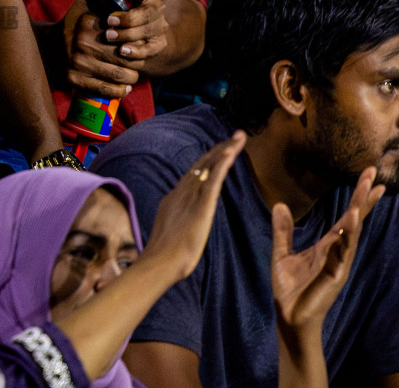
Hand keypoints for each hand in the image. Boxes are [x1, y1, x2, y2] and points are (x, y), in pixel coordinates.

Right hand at [61, 0, 170, 96]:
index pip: (126, 36)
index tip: (140, 41)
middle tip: (139, 60)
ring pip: (118, 75)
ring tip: (133, 74)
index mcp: (89, 24)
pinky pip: (105, 90)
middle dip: (136, 60)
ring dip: (131, 77)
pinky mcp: (75, 81)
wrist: (49, 46)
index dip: (137, 40)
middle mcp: (82, 44)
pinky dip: (118, 91)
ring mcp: (78, 64)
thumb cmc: (75, 22)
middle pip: (124, 56)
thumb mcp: (88, 1)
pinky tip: (124, 87)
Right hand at [137, 133, 244, 282]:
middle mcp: (182, 192)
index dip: (208, 159)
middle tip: (235, 135)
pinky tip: (231, 151)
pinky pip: (213, 179)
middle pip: (203, 164)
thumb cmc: (165, 256)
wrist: (160, 263)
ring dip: (225, 149)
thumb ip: (177, 221)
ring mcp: (191, 197)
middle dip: (219, 148)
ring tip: (239, 137)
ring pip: (210, 167)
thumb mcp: (171, 231)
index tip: (221, 149)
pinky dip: (222, 163)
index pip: (195, 172)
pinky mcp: (202, 206)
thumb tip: (180, 223)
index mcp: (175, 197)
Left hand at [272, 167, 383, 335]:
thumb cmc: (289, 290)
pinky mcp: (336, 274)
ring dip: (359, 209)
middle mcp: (338, 251)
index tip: (369, 176)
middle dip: (364, 196)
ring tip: (367, 187)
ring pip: (353, 231)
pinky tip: (351, 218)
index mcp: (327, 245)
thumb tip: (279, 204)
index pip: (346, 216)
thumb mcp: (281, 254)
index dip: (357, 197)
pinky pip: (344, 250)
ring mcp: (340, 262)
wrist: (289, 318)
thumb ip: (283, 231)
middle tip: (373, 172)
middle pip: (355, 218)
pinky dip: (348, 233)